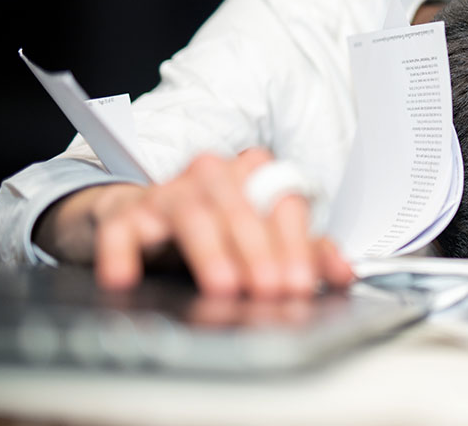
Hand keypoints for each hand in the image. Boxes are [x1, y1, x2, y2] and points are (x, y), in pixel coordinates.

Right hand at [34, 149, 354, 296]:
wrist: (145, 222)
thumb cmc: (217, 232)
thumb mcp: (267, 242)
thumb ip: (307, 254)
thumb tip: (344, 272)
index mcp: (254, 177)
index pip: (282, 202)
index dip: (294, 244)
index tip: (299, 282)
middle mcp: (213, 176)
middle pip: (240, 207)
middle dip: (258, 251)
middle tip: (269, 289)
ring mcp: (168, 192)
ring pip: (192, 212)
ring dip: (210, 252)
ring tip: (224, 286)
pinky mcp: (126, 213)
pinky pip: (123, 229)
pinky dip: (123, 253)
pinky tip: (127, 278)